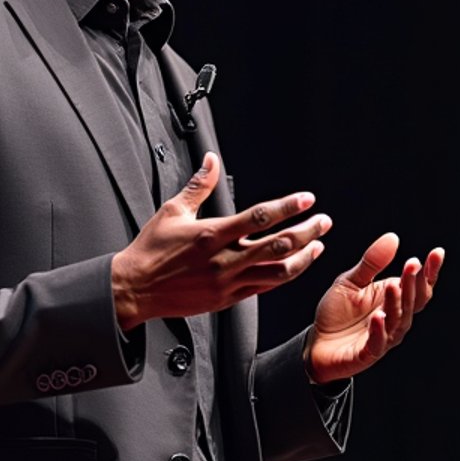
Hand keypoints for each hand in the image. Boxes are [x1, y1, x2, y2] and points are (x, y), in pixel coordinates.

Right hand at [111, 152, 331, 329]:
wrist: (136, 289)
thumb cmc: (151, 250)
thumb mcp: (173, 211)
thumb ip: (198, 186)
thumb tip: (211, 161)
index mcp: (211, 234)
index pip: (258, 218)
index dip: (286, 207)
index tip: (305, 199)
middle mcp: (224, 260)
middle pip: (277, 245)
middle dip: (306, 232)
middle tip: (323, 221)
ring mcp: (228, 282)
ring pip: (277, 272)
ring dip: (302, 258)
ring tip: (318, 245)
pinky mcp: (227, 299)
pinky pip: (264, 288)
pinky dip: (283, 276)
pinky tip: (294, 266)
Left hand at [304, 233, 443, 384]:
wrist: (317, 342)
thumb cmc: (338, 312)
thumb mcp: (351, 280)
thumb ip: (372, 262)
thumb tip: (393, 237)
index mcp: (395, 300)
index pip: (420, 286)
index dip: (430, 271)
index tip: (437, 253)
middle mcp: (395, 318)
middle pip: (412, 301)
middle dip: (413, 283)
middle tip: (412, 264)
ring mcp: (384, 337)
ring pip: (397, 320)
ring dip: (397, 303)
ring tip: (394, 285)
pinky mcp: (367, 353)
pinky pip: (377, 342)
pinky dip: (379, 330)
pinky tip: (378, 316)